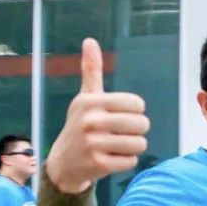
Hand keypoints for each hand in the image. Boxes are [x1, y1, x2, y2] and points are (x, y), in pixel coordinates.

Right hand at [45, 38, 150, 192]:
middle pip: (142, 124)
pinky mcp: (99, 164)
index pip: (137, 104)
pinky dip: (126, 161)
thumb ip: (91, 70)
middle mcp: (91, 121)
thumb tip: (90, 41)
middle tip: (123, 133)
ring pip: (139, 144)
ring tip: (116, 146)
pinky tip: (112, 158)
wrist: (64, 162)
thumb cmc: (80, 125)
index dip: (135, 111)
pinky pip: (131, 161)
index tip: (121, 115)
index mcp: (91, 102)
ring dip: (133, 147)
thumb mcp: (85, 97)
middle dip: (138, 130)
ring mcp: (94, 144)